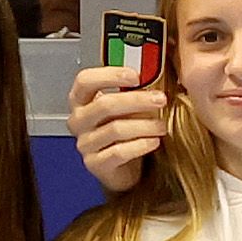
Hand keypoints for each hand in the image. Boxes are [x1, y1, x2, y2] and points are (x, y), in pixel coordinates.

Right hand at [68, 59, 170, 189]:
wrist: (122, 168)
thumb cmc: (124, 132)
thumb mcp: (126, 108)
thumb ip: (132, 90)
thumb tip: (155, 71)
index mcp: (81, 101)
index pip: (85, 80)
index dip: (110, 75)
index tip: (135, 75)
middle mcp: (79, 121)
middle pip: (104, 104)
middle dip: (136, 100)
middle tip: (160, 99)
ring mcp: (85, 143)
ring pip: (115, 129)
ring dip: (144, 125)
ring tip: (162, 126)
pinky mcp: (95, 164)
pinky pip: (119, 152)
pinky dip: (140, 145)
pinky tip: (154, 142)